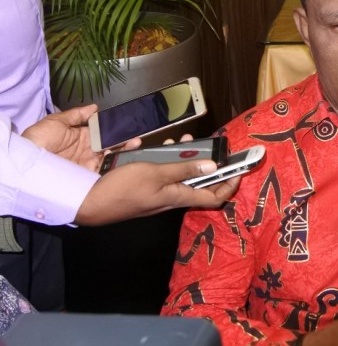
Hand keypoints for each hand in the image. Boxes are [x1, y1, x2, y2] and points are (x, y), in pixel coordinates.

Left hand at [21, 104, 140, 171]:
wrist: (29, 162)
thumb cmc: (39, 140)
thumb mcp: (57, 122)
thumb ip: (76, 115)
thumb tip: (94, 107)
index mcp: (82, 137)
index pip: (104, 133)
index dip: (116, 129)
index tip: (128, 124)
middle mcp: (88, 151)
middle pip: (111, 146)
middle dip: (126, 141)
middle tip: (137, 136)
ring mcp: (89, 164)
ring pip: (112, 158)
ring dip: (124, 151)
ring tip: (135, 144)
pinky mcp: (88, 176)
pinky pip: (105, 172)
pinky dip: (116, 167)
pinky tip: (125, 160)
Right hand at [74, 159, 239, 224]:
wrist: (90, 203)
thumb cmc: (122, 189)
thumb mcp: (156, 173)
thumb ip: (183, 169)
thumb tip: (212, 167)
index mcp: (179, 196)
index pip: (214, 197)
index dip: (229, 185)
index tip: (239, 171)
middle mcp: (172, 198)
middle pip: (198, 183)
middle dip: (206, 163)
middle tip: (206, 146)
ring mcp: (159, 195)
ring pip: (180, 176)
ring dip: (185, 159)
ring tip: (183, 141)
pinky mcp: (146, 190)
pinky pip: (163, 176)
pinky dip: (165, 162)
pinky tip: (156, 149)